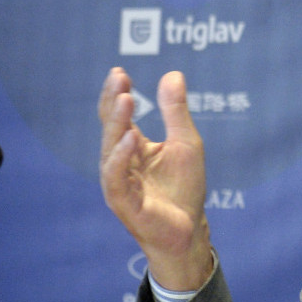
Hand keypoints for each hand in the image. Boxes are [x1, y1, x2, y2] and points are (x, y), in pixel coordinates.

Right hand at [98, 67, 212, 289]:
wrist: (190, 229)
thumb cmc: (184, 189)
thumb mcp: (186, 142)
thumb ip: (176, 111)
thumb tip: (172, 74)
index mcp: (132, 147)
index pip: (118, 116)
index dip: (118, 94)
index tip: (121, 72)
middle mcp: (119, 163)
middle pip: (111, 128)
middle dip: (114, 103)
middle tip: (119, 79)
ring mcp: (118, 183)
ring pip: (111, 149)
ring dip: (117, 125)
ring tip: (126, 100)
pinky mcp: (124, 203)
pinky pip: (116, 178)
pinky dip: (121, 158)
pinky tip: (130, 139)